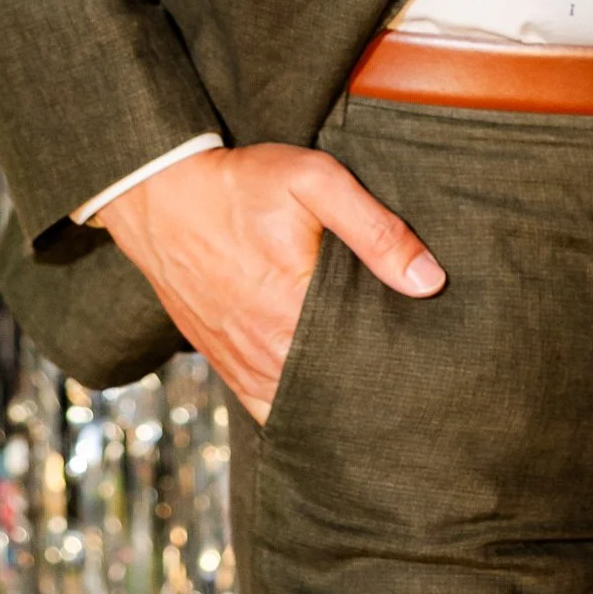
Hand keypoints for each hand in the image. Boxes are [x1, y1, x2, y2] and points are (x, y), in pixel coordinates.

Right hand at [98, 141, 444, 423]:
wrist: (159, 194)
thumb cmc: (240, 185)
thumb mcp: (314, 183)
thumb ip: (375, 230)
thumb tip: (429, 281)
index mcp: (295, 311)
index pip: (368, 361)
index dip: (404, 365)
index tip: (433, 363)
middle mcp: (267, 352)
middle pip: (339, 391)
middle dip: (376, 389)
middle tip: (417, 383)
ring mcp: (242, 364)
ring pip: (303, 408)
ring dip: (338, 404)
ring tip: (380, 397)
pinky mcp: (224, 363)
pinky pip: (266, 409)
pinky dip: (297, 410)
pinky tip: (327, 403)